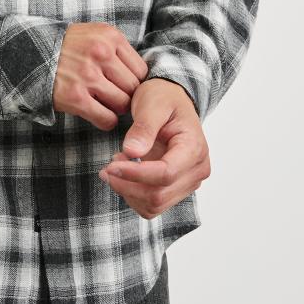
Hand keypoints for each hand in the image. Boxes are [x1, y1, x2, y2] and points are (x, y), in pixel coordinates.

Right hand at [52, 22, 148, 129]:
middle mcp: (101, 54)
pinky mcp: (76, 97)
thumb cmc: (65, 46)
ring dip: (115, 108)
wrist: (29, 53)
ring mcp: (88, 76)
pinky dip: (105, 120)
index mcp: (109, 36)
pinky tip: (96, 113)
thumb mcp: (93, 34)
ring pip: (122, 104)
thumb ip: (116, 48)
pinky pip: (106, 118)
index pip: (141, 69)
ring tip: (104, 103)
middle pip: (134, 87)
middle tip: (114, 96)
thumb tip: (141, 75)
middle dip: (126, 95)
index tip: (123, 84)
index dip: (134, 79)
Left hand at [98, 78, 209, 218]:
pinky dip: (133, 194)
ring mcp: (188, 182)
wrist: (171, 99)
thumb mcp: (152, 103)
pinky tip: (125, 173)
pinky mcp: (176, 188)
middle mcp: (197, 170)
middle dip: (127, 185)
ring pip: (154, 205)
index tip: (111, 165)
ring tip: (115, 167)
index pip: (166, 173)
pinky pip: (152, 205)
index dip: (136, 174)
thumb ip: (144, 128)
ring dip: (128, 191)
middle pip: (158, 195)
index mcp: (194, 148)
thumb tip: (132, 152)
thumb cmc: (164, 97)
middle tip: (107, 167)